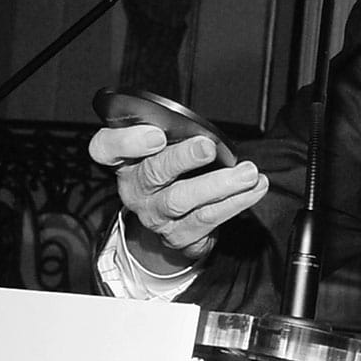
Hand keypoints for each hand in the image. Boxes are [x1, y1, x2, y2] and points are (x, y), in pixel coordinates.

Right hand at [88, 123, 269, 268]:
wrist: (173, 222)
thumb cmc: (171, 172)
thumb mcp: (162, 148)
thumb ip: (171, 131)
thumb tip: (203, 125)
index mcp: (125, 159)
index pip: (105, 148)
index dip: (127, 142)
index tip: (156, 135)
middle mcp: (135, 189)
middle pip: (152, 172)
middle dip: (182, 158)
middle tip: (208, 147)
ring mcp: (155, 215)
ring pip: (182, 199)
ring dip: (219, 184)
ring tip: (247, 172)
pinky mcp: (178, 235)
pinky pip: (208, 218)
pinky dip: (236, 201)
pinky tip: (255, 188)